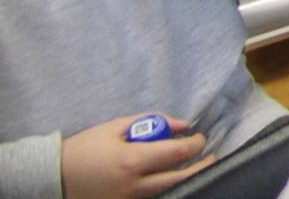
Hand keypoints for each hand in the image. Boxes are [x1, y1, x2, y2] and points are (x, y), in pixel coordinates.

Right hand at [60, 116, 212, 198]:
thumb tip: (184, 124)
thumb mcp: (117, 127)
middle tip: (210, 156)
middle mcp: (134, 185)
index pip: (179, 153)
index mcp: (133, 160)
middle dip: (202, 165)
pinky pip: (153, 196)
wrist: (52, 176)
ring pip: (170, 190)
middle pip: (182, 178)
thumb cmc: (85, 147)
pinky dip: (164, 187)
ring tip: (192, 166)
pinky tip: (168, 176)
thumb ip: (153, 122)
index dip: (197, 144)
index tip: (199, 138)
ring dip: (184, 177)